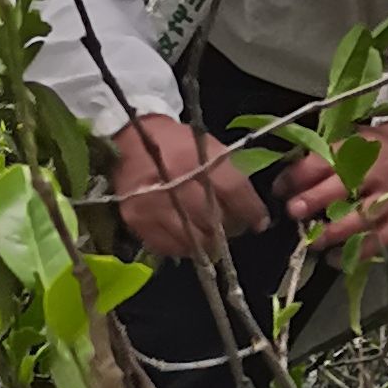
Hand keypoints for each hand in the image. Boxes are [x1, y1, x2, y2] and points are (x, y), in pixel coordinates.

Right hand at [109, 110, 265, 257]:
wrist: (127, 141)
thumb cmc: (175, 144)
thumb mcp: (206, 146)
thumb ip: (229, 176)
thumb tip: (252, 211)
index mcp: (194, 157)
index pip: (233, 191)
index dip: (251, 210)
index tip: (259, 221)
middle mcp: (174, 182)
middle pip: (215, 219)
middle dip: (230, 227)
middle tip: (233, 227)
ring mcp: (153, 205)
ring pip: (195, 238)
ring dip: (209, 241)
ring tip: (212, 234)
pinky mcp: (137, 221)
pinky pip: (171, 246)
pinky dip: (185, 246)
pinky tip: (189, 236)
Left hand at [283, 118, 387, 258]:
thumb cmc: (377, 148)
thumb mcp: (349, 141)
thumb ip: (320, 159)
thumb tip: (285, 181)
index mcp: (359, 149)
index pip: (324, 161)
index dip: (298, 175)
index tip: (280, 188)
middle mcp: (377, 174)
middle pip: (343, 188)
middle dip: (314, 201)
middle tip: (294, 212)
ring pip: (361, 219)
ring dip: (333, 232)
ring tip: (312, 241)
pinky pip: (377, 241)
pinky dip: (355, 253)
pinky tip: (334, 258)